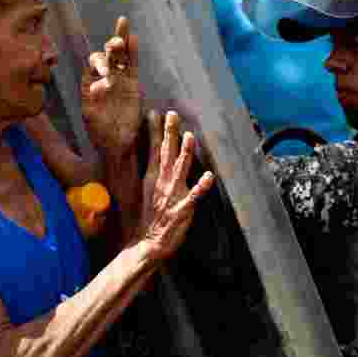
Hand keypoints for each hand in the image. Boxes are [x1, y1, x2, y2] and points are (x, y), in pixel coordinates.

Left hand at [81, 16, 141, 158]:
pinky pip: (133, 67)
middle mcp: (104, 79)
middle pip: (107, 55)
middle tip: (115, 43)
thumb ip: (90, 99)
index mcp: (91, 84)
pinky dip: (132, 53)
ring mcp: (120, 81)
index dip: (99, 63)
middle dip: (110, 47)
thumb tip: (95, 82)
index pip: (93, 65)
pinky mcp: (133, 86)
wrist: (117, 145)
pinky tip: (133, 38)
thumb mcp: (90, 116)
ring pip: (120, 56)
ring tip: (122, 23)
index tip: (106, 73)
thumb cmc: (100, 133)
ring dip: (121, 41)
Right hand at [137, 110, 214, 261]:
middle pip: (166, 154)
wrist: (148, 243)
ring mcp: (172, 195)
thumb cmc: (150, 216)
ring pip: (180, 170)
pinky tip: (209, 176)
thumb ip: (153, 169)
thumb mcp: (148, 189)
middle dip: (169, 134)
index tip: (154, 113)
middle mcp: (163, 183)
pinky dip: (200, 187)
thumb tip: (156, 151)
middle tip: (172, 115)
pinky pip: (193, 197)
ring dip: (185, 153)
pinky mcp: (182, 210)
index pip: (154, 150)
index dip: (155, 131)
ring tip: (190, 137)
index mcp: (154, 177)